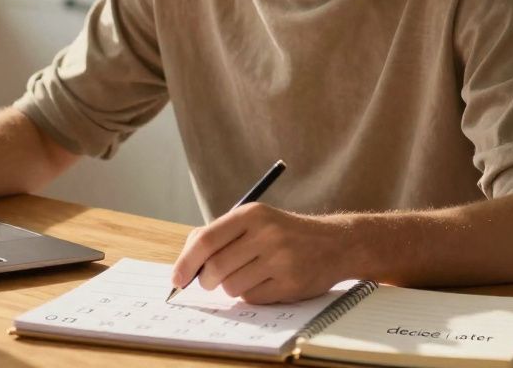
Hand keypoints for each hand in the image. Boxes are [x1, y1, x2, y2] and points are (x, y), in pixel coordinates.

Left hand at [171, 203, 349, 303]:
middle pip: (215, 268)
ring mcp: (281, 259)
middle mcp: (266, 234)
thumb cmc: (284, 233)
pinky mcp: (291, 283)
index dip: (186, 262)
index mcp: (251, 214)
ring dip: (231, 287)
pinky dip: (251, 295)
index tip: (177, 278)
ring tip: (246, 275)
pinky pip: (253, 298)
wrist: (335, 243)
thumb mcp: (255, 220)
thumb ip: (220, 234)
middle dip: (206, 280)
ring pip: (232, 286)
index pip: (206, 240)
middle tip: (210, 281)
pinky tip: (265, 282)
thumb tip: (186, 262)